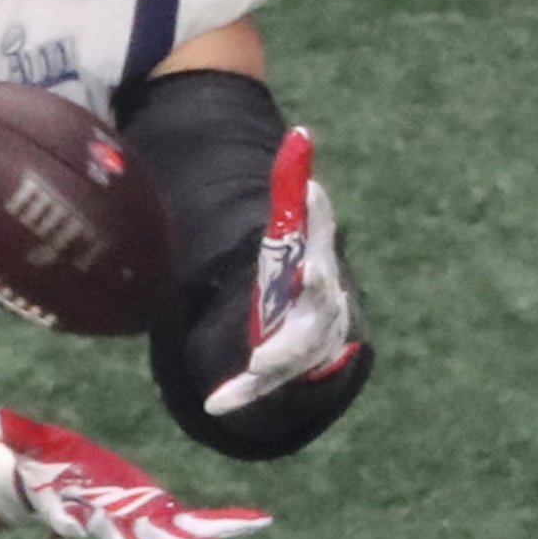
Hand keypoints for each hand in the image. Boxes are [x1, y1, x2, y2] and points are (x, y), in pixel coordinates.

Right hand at [0, 410, 270, 538]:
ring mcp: (138, 522)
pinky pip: (195, 523)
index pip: (91, 521)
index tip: (97, 535)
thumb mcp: (31, 447)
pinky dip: (222, 524)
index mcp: (82, 508)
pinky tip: (255, 523)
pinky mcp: (158, 514)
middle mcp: (112, 521)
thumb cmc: (44, 465)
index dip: (97, 529)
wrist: (54, 490)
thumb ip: (18, 434)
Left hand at [205, 128, 361, 412]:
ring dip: (276, 355)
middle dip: (311, 288)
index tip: (311, 192)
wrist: (317, 337)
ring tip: (257, 363)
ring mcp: (307, 343)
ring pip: (296, 349)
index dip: (317, 219)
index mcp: (317, 271)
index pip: (319, 242)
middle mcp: (321, 307)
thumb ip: (296, 200)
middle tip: (304, 272)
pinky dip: (241, 394)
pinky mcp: (283, 374)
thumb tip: (301, 135)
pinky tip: (216, 403)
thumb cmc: (302, 281)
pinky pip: (263, 387)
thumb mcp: (296, 241)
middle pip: (318, 299)